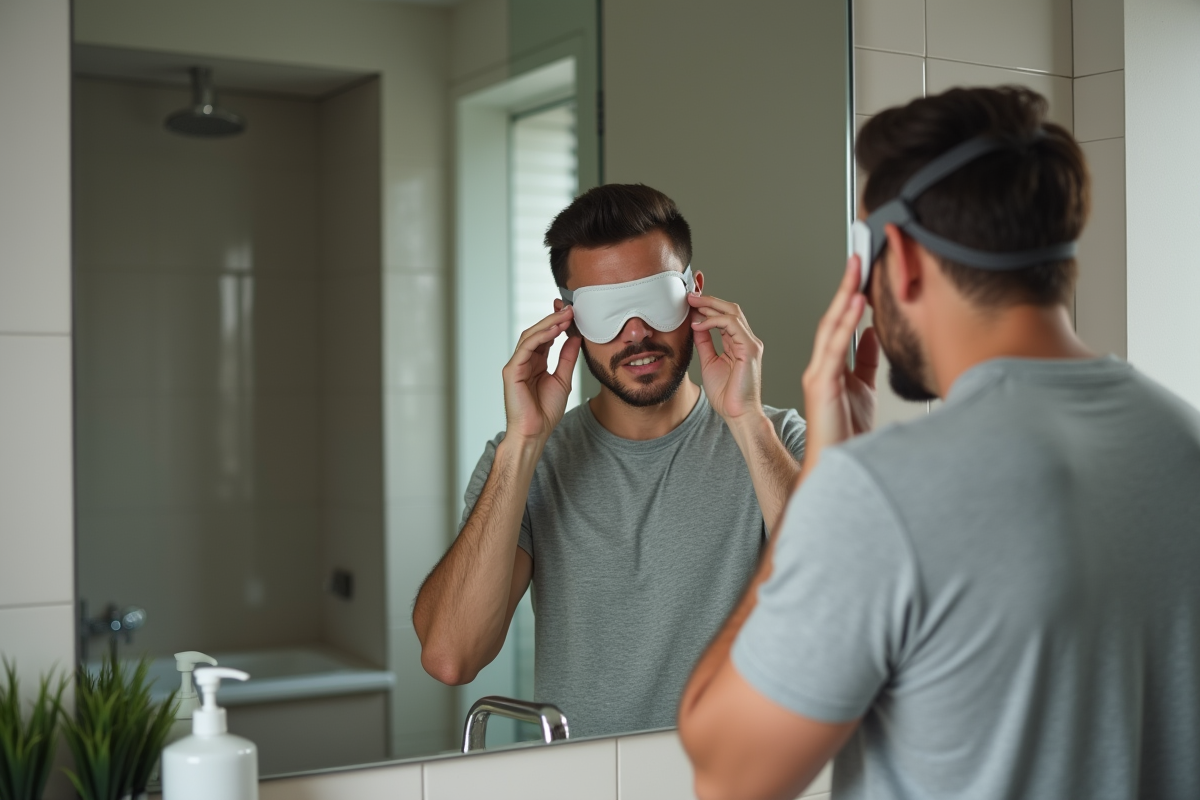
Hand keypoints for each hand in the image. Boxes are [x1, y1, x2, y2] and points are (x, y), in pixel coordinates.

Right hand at [502, 306, 582, 443]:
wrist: (535, 432)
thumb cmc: (545, 412)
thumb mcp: (563, 379)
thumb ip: (567, 358)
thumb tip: (576, 337)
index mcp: (535, 363)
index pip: (546, 337)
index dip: (558, 323)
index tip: (573, 313)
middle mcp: (524, 361)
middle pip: (538, 332)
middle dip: (554, 318)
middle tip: (571, 309)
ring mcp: (516, 364)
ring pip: (531, 336)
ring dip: (549, 324)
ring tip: (566, 316)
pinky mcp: (511, 371)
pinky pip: (526, 348)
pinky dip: (541, 337)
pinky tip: (555, 330)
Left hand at [688, 293, 764, 423]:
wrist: (737, 414)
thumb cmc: (726, 394)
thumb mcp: (708, 361)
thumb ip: (704, 342)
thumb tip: (695, 324)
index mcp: (737, 343)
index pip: (724, 316)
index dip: (708, 305)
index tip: (690, 299)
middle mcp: (746, 340)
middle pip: (730, 309)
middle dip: (708, 299)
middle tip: (688, 294)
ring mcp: (750, 343)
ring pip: (732, 312)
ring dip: (710, 305)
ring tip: (691, 303)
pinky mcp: (750, 349)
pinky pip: (732, 324)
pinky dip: (713, 321)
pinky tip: (697, 324)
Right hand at [799, 256, 878, 479]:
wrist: (835, 464)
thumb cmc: (846, 434)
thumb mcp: (863, 388)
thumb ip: (866, 360)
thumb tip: (875, 331)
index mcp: (830, 366)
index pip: (840, 322)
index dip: (850, 294)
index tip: (862, 269)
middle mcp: (820, 366)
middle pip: (833, 317)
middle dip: (846, 286)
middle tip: (858, 257)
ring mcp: (818, 374)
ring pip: (831, 328)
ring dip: (845, 297)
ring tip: (857, 271)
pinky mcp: (821, 385)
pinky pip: (835, 349)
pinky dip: (847, 324)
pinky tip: (857, 305)